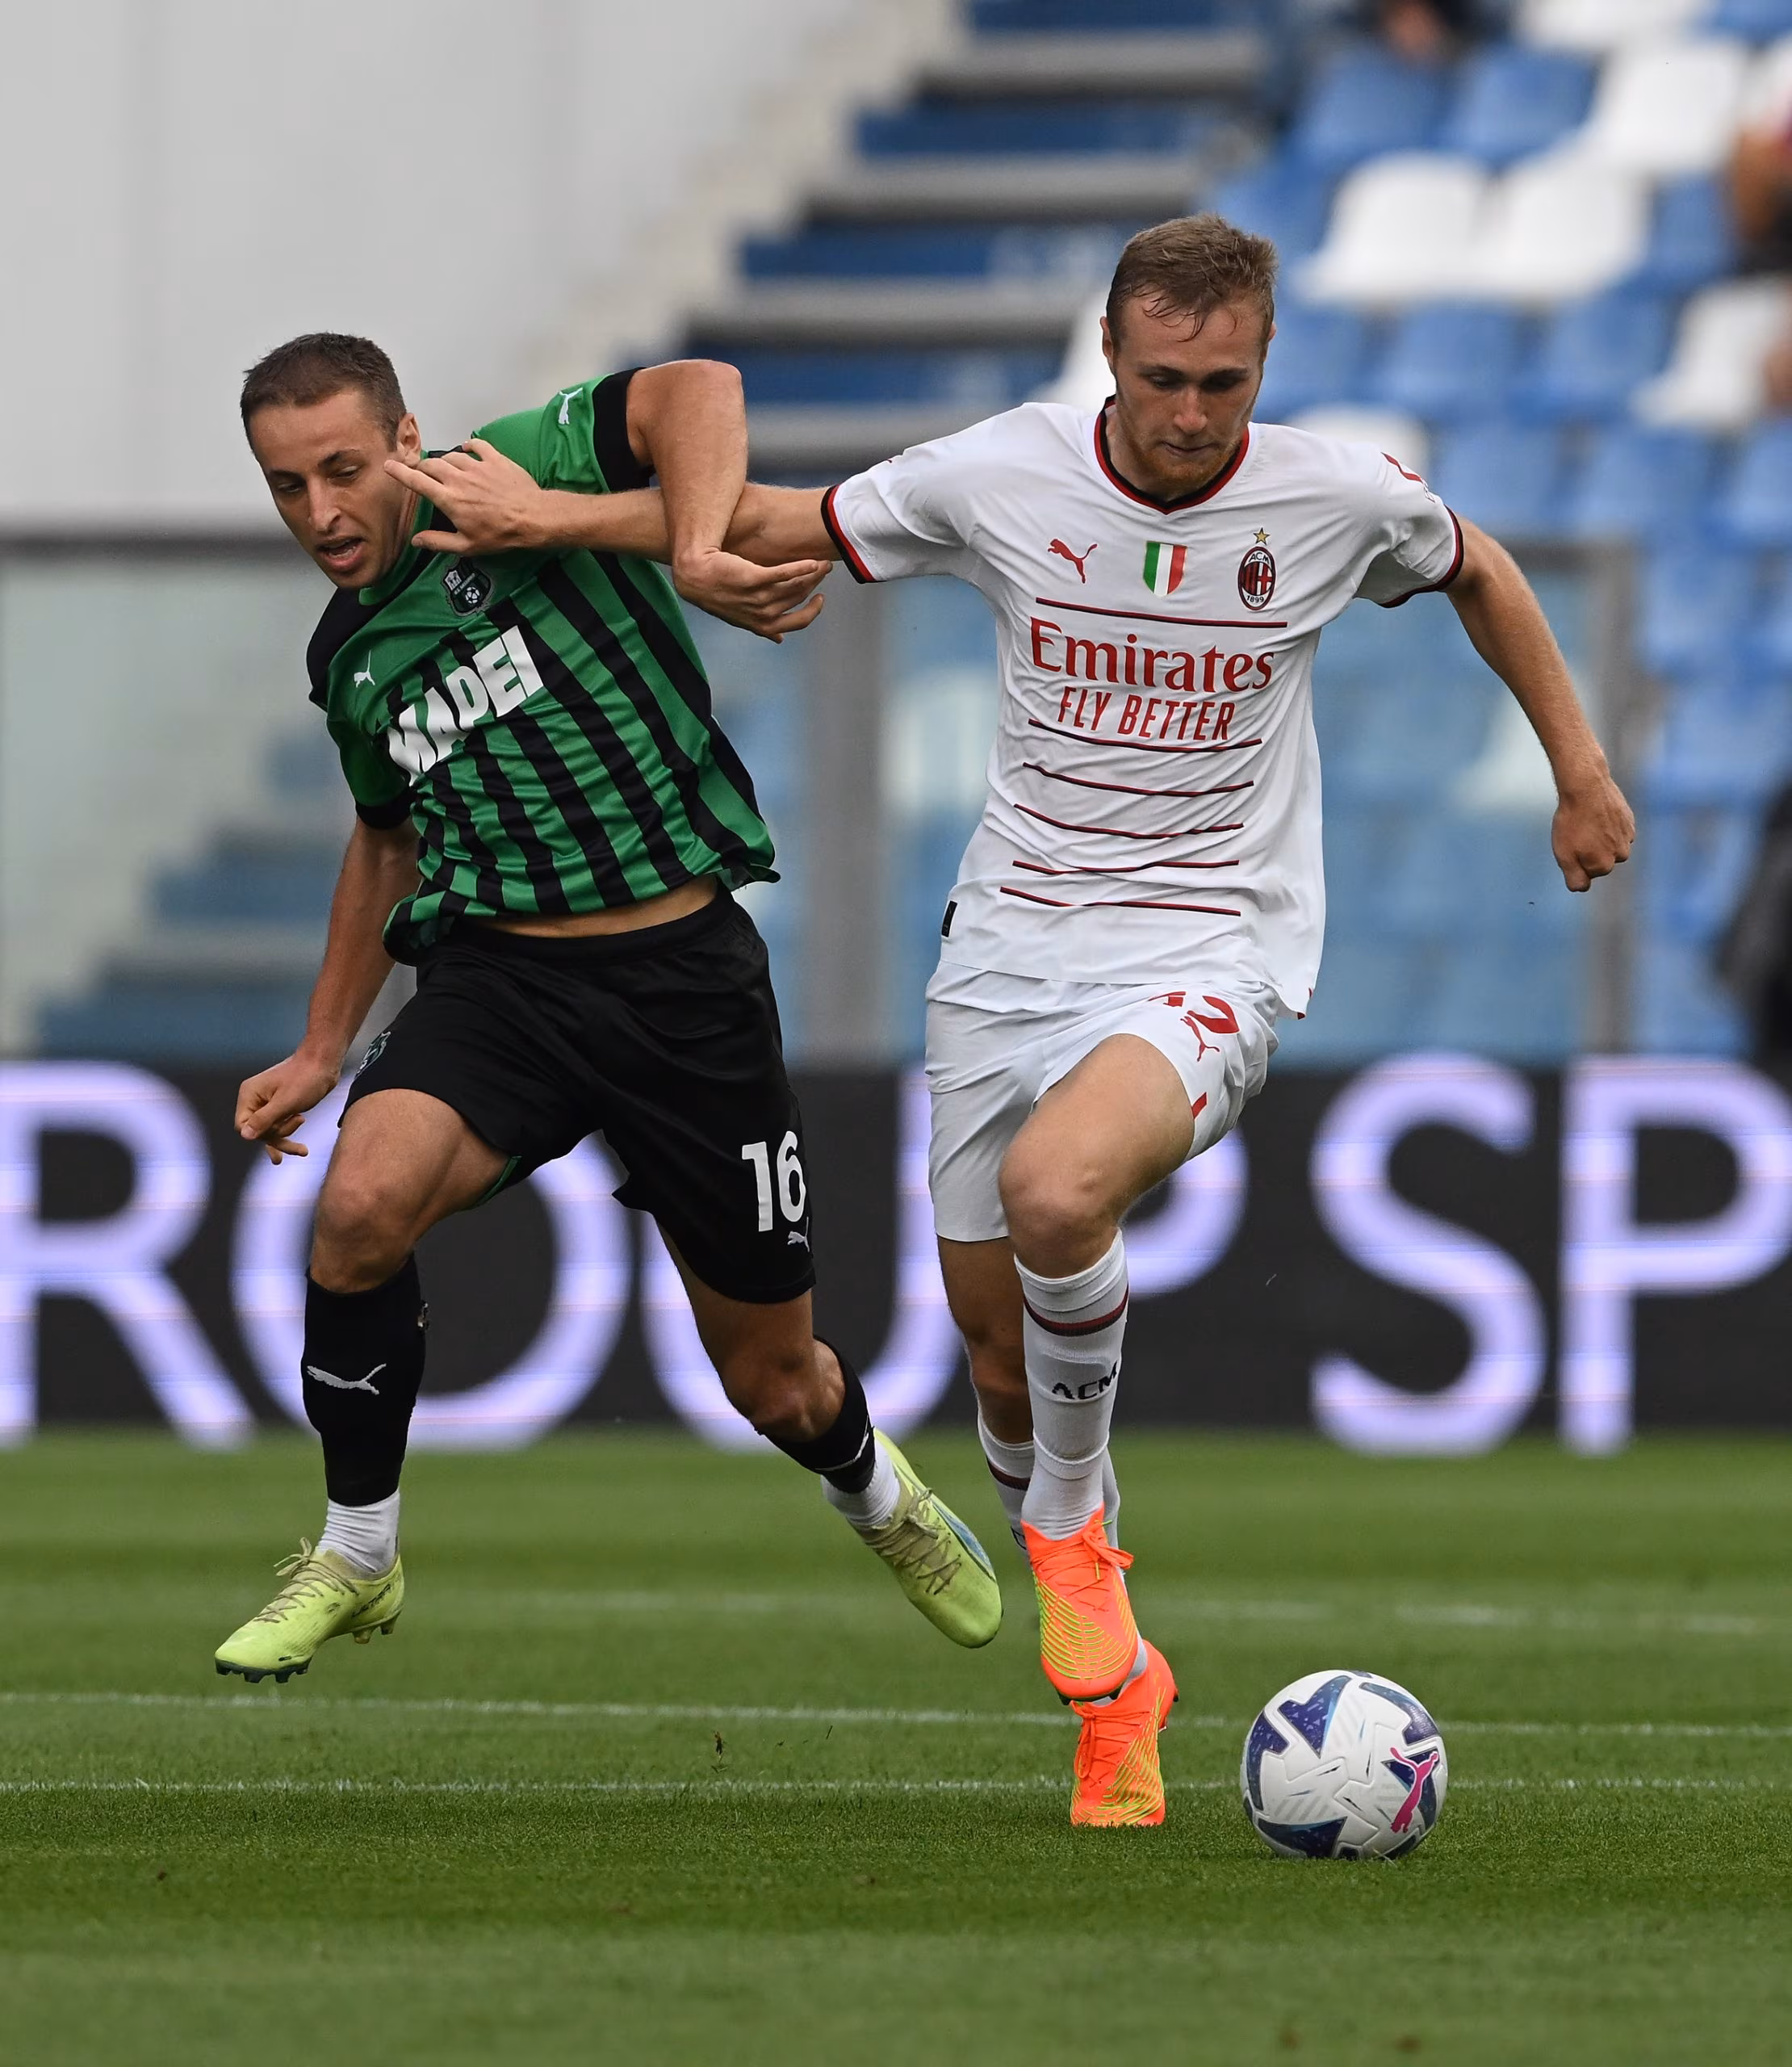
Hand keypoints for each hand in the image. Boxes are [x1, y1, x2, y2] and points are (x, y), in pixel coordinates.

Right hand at [235, 1051, 340, 1164]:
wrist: (324, 1063)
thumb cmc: (306, 1078)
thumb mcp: (285, 1102)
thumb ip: (264, 1120)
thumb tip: (244, 1135)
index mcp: (250, 1095)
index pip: (242, 1125)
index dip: (260, 1134)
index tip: (277, 1134)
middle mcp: (255, 1099)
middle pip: (257, 1130)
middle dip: (277, 1137)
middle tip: (298, 1143)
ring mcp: (268, 1103)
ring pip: (270, 1130)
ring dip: (286, 1138)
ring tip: (302, 1149)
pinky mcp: (280, 1106)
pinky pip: (279, 1126)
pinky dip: (288, 1134)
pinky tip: (300, 1149)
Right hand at [384, 440, 548, 554]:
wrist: (532, 517)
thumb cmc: (499, 535)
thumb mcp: (467, 545)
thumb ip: (438, 542)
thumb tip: (416, 541)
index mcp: (448, 498)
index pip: (417, 481)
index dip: (400, 472)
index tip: (389, 465)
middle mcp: (459, 478)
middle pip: (431, 465)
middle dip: (421, 467)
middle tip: (420, 472)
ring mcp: (477, 466)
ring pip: (452, 456)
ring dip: (444, 460)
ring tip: (444, 467)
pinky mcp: (495, 459)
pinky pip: (478, 446)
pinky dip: (469, 446)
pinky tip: (467, 448)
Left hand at [672, 547, 829, 642]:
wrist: (696, 575)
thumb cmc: (718, 594)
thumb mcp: (741, 617)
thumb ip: (764, 627)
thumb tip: (778, 639)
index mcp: (761, 624)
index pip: (797, 623)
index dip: (812, 611)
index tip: (820, 598)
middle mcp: (761, 614)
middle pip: (798, 599)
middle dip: (816, 586)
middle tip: (825, 572)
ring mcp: (757, 597)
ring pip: (794, 587)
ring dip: (813, 575)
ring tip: (822, 564)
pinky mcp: (752, 577)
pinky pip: (784, 574)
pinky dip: (801, 568)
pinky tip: (813, 562)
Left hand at [1552, 769, 1635, 891]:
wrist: (1587, 787)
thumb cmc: (1571, 821)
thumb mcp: (1563, 854)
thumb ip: (1574, 878)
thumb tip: (1581, 888)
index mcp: (1603, 866)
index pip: (1586, 877)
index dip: (1574, 862)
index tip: (1570, 846)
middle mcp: (1620, 856)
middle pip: (1599, 862)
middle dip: (1588, 852)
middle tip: (1578, 833)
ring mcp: (1627, 838)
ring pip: (1609, 846)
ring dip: (1599, 838)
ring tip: (1588, 822)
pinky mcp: (1630, 822)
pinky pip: (1615, 831)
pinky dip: (1607, 825)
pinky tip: (1598, 814)